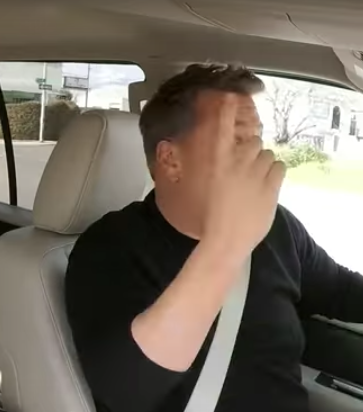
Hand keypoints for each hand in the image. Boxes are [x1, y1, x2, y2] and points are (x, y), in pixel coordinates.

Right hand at [200, 94, 285, 255]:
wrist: (227, 237)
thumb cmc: (214, 216)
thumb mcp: (210, 187)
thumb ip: (221, 169)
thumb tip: (232, 161)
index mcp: (216, 163)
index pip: (221, 129)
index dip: (226, 110)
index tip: (228, 94)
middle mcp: (236, 162)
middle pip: (253, 142)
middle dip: (253, 152)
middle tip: (247, 169)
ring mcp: (255, 171)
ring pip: (268, 155)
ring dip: (264, 165)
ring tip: (256, 183)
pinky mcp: (271, 182)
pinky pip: (279, 167)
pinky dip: (275, 175)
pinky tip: (265, 187)